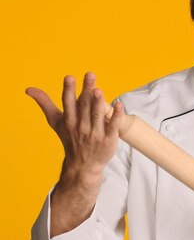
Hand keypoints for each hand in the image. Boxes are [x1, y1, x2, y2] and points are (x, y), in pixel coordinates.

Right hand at [26, 73, 124, 235]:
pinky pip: (113, 126)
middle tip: (90, 75)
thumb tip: (29, 89)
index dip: (69, 90)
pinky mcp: (108, 139)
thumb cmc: (70, 138)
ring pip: (97, 115)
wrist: (83, 165)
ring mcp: (95, 133)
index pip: (68, 102)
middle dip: (86, 90)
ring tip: (99, 90)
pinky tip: (119, 105)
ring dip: (98, 102)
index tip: (69, 77)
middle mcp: (81, 126)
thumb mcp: (56, 122)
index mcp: (69, 120)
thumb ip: (45, 103)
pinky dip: (115, 116)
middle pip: (84, 105)